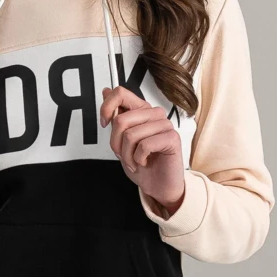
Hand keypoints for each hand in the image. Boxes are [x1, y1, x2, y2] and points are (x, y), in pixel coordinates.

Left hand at [100, 86, 185, 213]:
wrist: (158, 185)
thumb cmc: (141, 162)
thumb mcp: (121, 139)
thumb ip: (115, 116)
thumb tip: (106, 91)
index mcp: (141, 110)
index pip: (121, 93)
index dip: (106, 108)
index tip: (104, 124)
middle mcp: (154, 114)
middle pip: (121, 119)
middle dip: (115, 143)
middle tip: (121, 154)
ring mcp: (165, 124)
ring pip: (131, 135)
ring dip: (126, 155)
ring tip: (133, 161)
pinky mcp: (172, 138)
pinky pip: (144, 145)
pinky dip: (138, 158)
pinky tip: (143, 162)